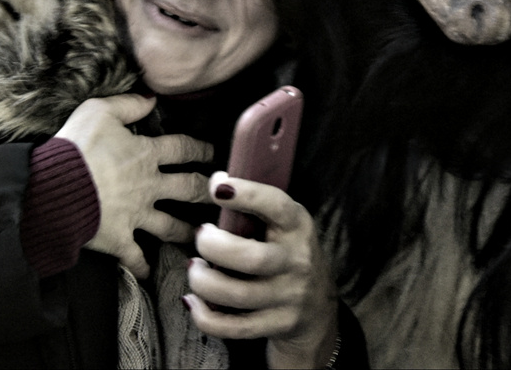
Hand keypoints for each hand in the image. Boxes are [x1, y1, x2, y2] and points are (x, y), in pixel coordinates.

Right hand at [55, 95, 213, 279]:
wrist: (53, 189)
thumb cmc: (75, 148)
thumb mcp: (99, 111)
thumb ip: (128, 104)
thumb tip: (151, 98)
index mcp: (146, 154)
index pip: (183, 148)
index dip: (200, 147)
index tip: (212, 151)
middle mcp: (148, 186)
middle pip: (189, 188)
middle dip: (207, 189)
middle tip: (220, 193)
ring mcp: (135, 215)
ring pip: (171, 226)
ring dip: (187, 232)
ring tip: (203, 237)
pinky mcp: (118, 239)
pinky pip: (135, 257)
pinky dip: (143, 267)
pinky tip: (151, 275)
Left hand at [186, 173, 337, 368]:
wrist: (318, 309)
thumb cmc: (288, 254)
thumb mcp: (285, 226)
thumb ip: (256, 208)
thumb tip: (217, 181)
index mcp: (298, 227)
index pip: (277, 206)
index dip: (247, 194)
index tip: (217, 186)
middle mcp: (298, 261)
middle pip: (252, 258)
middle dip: (215, 246)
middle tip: (200, 236)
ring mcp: (289, 297)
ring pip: (238, 295)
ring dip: (204, 282)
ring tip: (193, 268)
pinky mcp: (277, 325)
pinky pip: (235, 328)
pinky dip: (205, 316)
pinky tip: (192, 301)